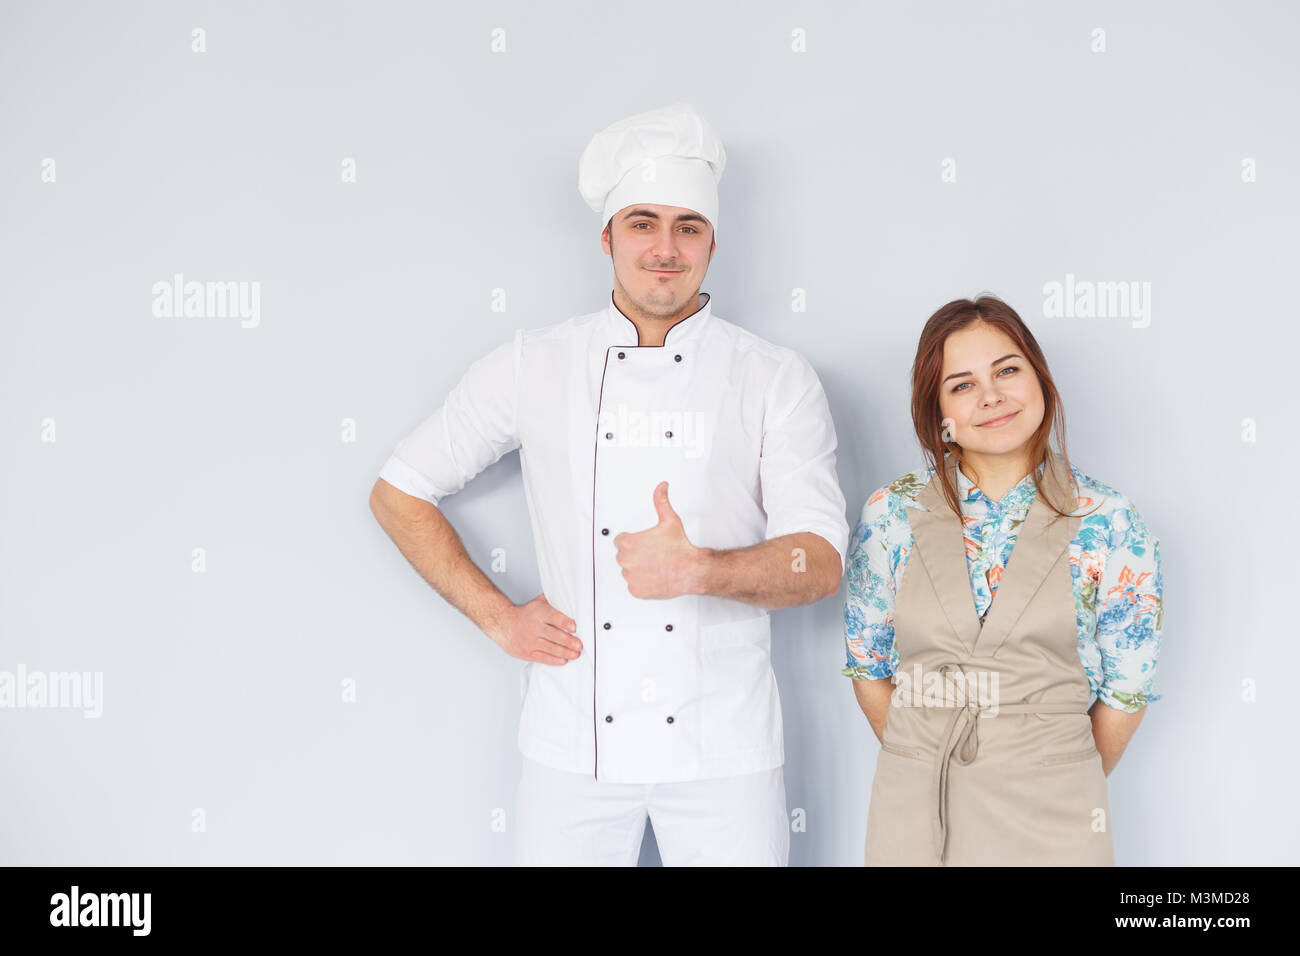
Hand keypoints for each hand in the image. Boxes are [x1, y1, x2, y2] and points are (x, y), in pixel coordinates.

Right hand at [489, 594, 580, 665]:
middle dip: (569, 641)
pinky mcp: (527, 652)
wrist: (503, 624)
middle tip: (579, 645)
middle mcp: (534, 627)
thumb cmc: (525, 614)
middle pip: (554, 635)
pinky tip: (563, 660)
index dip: (566, 623)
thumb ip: (553, 601)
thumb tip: (570, 597)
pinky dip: (554, 660)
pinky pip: (542, 658)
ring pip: (550, 648)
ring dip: (565, 652)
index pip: (554, 618)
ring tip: (575, 654)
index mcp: (538, 613)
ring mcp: (530, 641)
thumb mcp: (538, 603)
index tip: (575, 628)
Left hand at [613, 482, 703, 599]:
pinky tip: (655, 577)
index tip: (644, 544)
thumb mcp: (670, 520)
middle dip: (635, 555)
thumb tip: (662, 486)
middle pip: (623, 556)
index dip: (633, 542)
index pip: (620, 541)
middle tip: (652, 555)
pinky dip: (642, 584)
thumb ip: (661, 501)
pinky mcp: (636, 590)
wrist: (691, 570)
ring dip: (638, 570)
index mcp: (628, 543)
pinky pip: (634, 586)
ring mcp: (630, 577)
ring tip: (655, 566)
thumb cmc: (680, 547)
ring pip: (629, 572)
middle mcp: (626, 560)